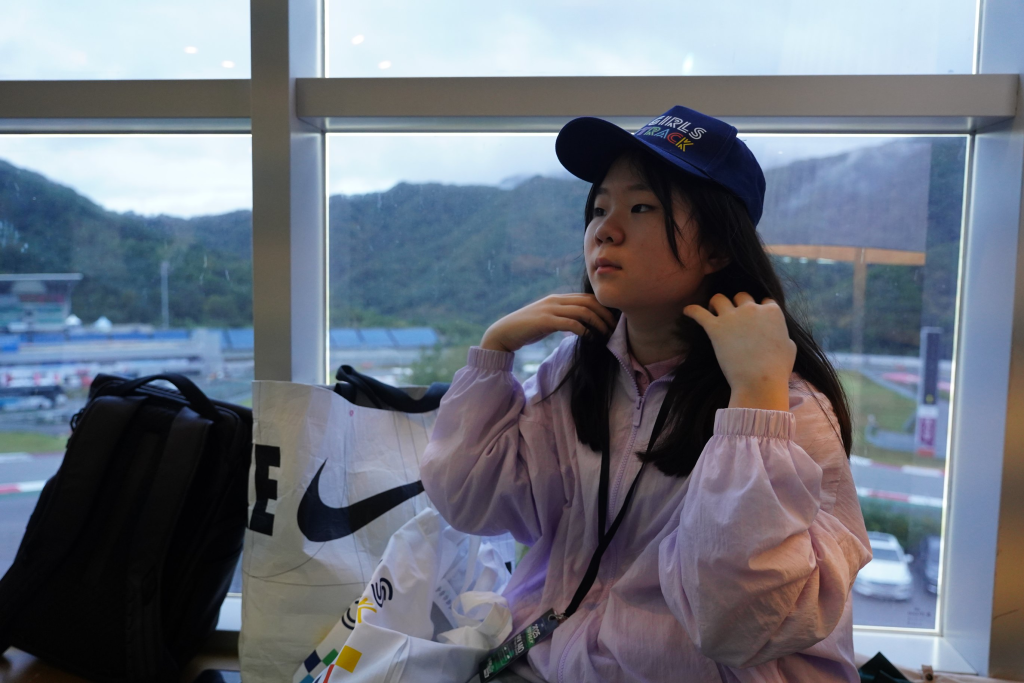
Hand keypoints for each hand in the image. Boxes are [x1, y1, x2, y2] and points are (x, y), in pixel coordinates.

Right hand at [480, 294, 616, 352]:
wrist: (504, 333)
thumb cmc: (527, 330)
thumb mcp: (547, 320)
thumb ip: (562, 318)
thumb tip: (580, 325)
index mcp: (557, 299)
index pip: (586, 297)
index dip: (602, 307)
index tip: (612, 320)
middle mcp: (555, 301)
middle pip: (588, 302)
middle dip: (604, 315)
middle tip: (613, 329)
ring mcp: (550, 309)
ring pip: (583, 312)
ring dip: (598, 324)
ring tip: (605, 336)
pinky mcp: (545, 321)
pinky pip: (571, 323)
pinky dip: (584, 331)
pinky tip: (589, 339)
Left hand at [683, 293, 795, 410]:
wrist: (760, 380)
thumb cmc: (777, 369)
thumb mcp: (790, 348)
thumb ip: (784, 336)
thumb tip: (782, 337)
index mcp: (772, 312)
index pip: (765, 301)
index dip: (760, 309)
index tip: (755, 318)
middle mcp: (752, 309)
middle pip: (742, 296)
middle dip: (738, 303)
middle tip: (734, 315)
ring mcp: (732, 317)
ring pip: (719, 298)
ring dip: (716, 303)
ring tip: (713, 310)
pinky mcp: (716, 328)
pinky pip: (698, 312)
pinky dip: (691, 311)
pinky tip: (686, 311)